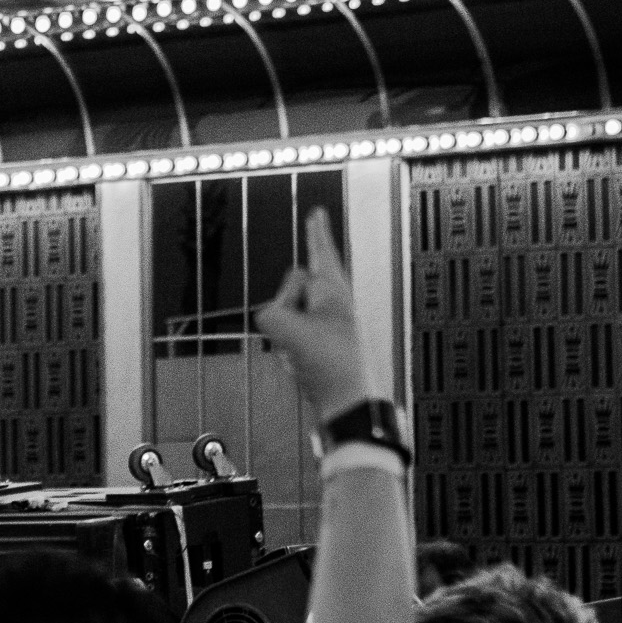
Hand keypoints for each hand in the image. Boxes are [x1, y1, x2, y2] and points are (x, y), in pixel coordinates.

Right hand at [254, 207, 372, 422]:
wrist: (351, 409)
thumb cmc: (334, 367)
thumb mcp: (289, 330)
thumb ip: (270, 312)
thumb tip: (269, 316)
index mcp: (335, 293)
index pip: (323, 253)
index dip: (316, 233)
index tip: (318, 213)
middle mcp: (336, 305)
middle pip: (296, 285)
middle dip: (286, 303)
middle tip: (296, 334)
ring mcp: (330, 327)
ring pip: (290, 314)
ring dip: (286, 333)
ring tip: (303, 356)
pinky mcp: (323, 348)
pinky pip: (292, 337)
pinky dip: (290, 349)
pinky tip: (302, 366)